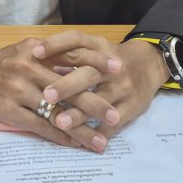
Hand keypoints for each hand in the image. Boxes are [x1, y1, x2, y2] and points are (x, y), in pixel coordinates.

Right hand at [0, 36, 120, 148]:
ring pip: (57, 113)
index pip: (72, 56)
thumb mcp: (25, 50)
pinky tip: (73, 144)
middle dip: (94, 104)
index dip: (96, 63)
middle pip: (69, 89)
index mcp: (36, 52)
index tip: (118, 69)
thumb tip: (80, 68)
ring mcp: (20, 92)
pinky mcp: (11, 111)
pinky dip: (59, 136)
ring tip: (99, 142)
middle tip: (115, 116)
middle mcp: (29, 69)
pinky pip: (40, 127)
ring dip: (80, 130)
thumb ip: (50, 58)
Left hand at [31, 31, 168, 150]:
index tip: (34, 52)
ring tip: (60, 122)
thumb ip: (68, 51)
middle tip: (46, 95)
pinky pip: (114, 123)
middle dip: (67, 85)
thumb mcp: (93, 47)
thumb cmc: (110, 57)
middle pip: (88, 73)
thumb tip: (33, 57)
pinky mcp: (132, 107)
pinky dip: (98, 132)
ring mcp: (123, 87)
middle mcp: (112, 65)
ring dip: (80, 113)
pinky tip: (82, 141)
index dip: (56, 45)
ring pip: (100, 101)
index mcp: (99, 46)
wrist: (149, 64)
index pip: (76, 41)